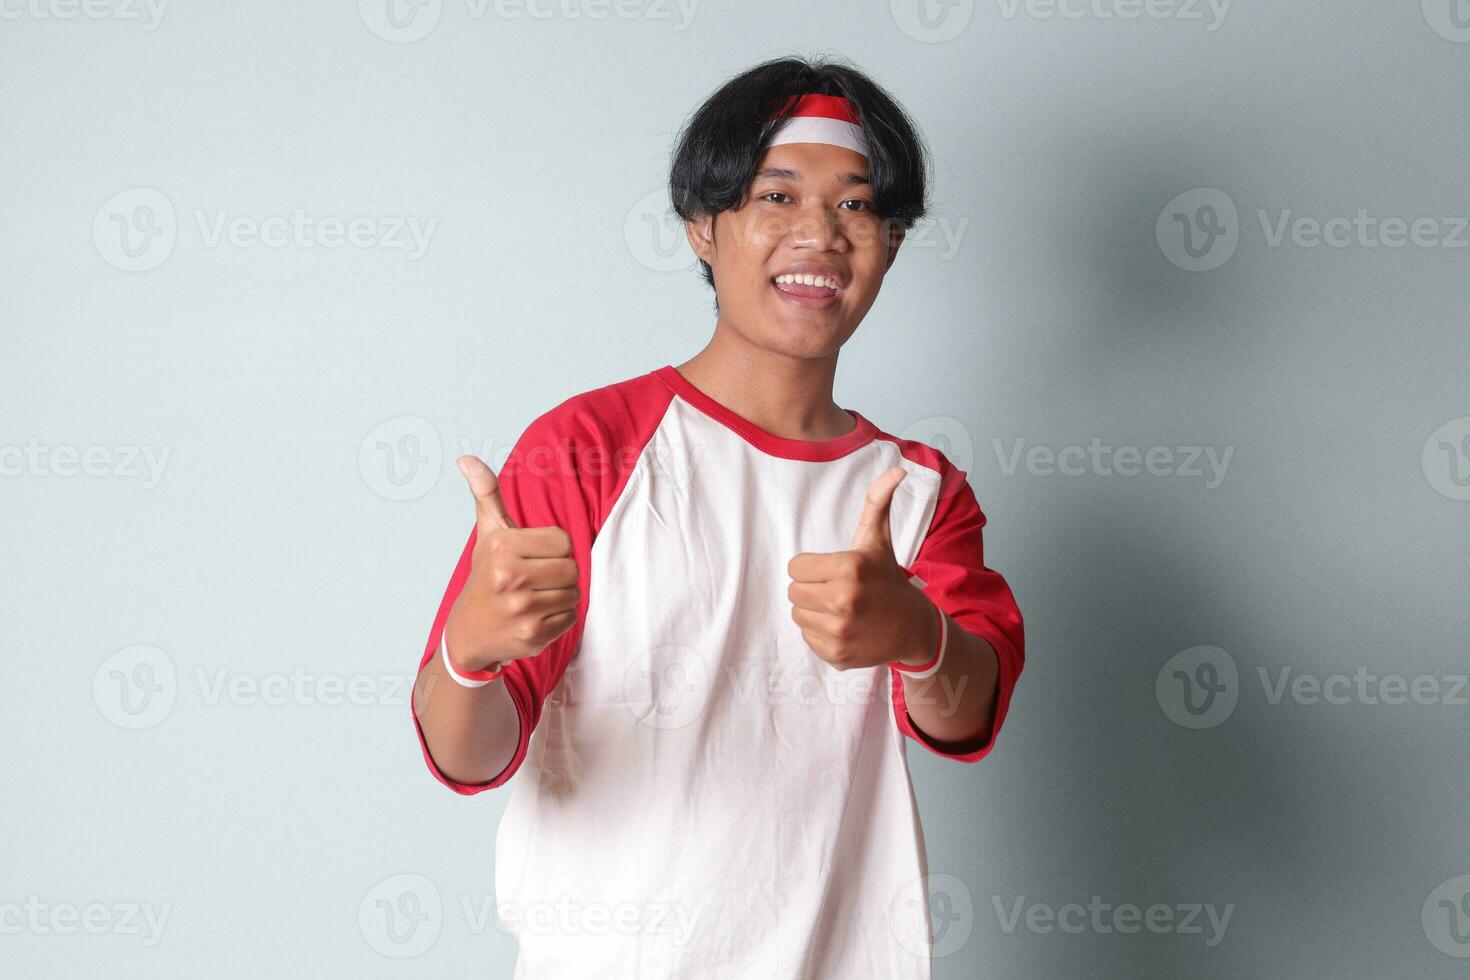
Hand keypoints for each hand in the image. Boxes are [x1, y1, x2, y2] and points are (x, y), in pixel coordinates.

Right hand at [445, 455, 579, 671]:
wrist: (469, 631)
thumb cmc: (486, 576)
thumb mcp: (487, 534)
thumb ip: (487, 494)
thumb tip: (467, 459)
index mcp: (502, 547)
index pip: (563, 541)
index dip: (554, 550)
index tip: (533, 558)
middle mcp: (509, 578)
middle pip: (572, 568)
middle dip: (560, 573)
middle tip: (537, 579)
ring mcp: (521, 609)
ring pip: (574, 593)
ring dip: (561, 595)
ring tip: (536, 597)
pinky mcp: (532, 635)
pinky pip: (570, 617)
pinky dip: (559, 617)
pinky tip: (536, 615)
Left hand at [786, 466, 939, 670]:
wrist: (913, 627)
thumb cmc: (887, 578)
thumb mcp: (879, 540)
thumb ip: (878, 502)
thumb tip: (897, 469)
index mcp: (849, 568)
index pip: (796, 567)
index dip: (812, 567)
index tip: (833, 571)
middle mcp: (844, 601)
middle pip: (794, 592)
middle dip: (812, 588)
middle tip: (838, 590)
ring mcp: (840, 632)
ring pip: (798, 615)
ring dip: (814, 611)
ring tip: (841, 608)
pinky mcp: (836, 655)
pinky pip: (808, 638)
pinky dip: (821, 633)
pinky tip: (844, 627)